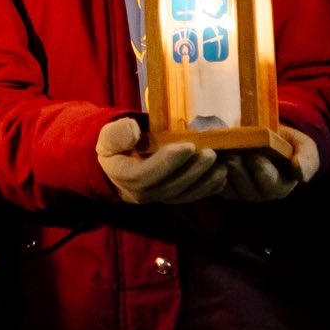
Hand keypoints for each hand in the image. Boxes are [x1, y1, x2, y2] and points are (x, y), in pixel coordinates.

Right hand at [95, 116, 223, 204]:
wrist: (116, 166)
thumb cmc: (116, 146)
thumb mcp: (108, 135)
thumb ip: (118, 133)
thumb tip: (134, 130)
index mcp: (124, 176)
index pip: (146, 175)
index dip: (168, 162)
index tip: (188, 146)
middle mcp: (141, 194)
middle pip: (170, 187)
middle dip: (193, 171)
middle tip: (211, 154)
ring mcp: (157, 198)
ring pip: (183, 195)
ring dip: (204, 183)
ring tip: (221, 167)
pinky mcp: (170, 198)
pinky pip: (189, 198)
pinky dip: (207, 190)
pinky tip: (221, 179)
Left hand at [218, 126, 319, 201]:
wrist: (265, 136)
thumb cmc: (287, 143)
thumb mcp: (304, 147)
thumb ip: (306, 159)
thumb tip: (299, 173)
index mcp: (279, 187)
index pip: (269, 183)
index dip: (260, 168)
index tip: (254, 154)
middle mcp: (259, 194)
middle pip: (245, 187)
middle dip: (238, 169)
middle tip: (231, 153)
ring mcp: (239, 192)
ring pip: (227, 186)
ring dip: (221, 168)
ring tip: (218, 152)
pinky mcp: (222, 186)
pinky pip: (213, 184)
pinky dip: (210, 171)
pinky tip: (209, 157)